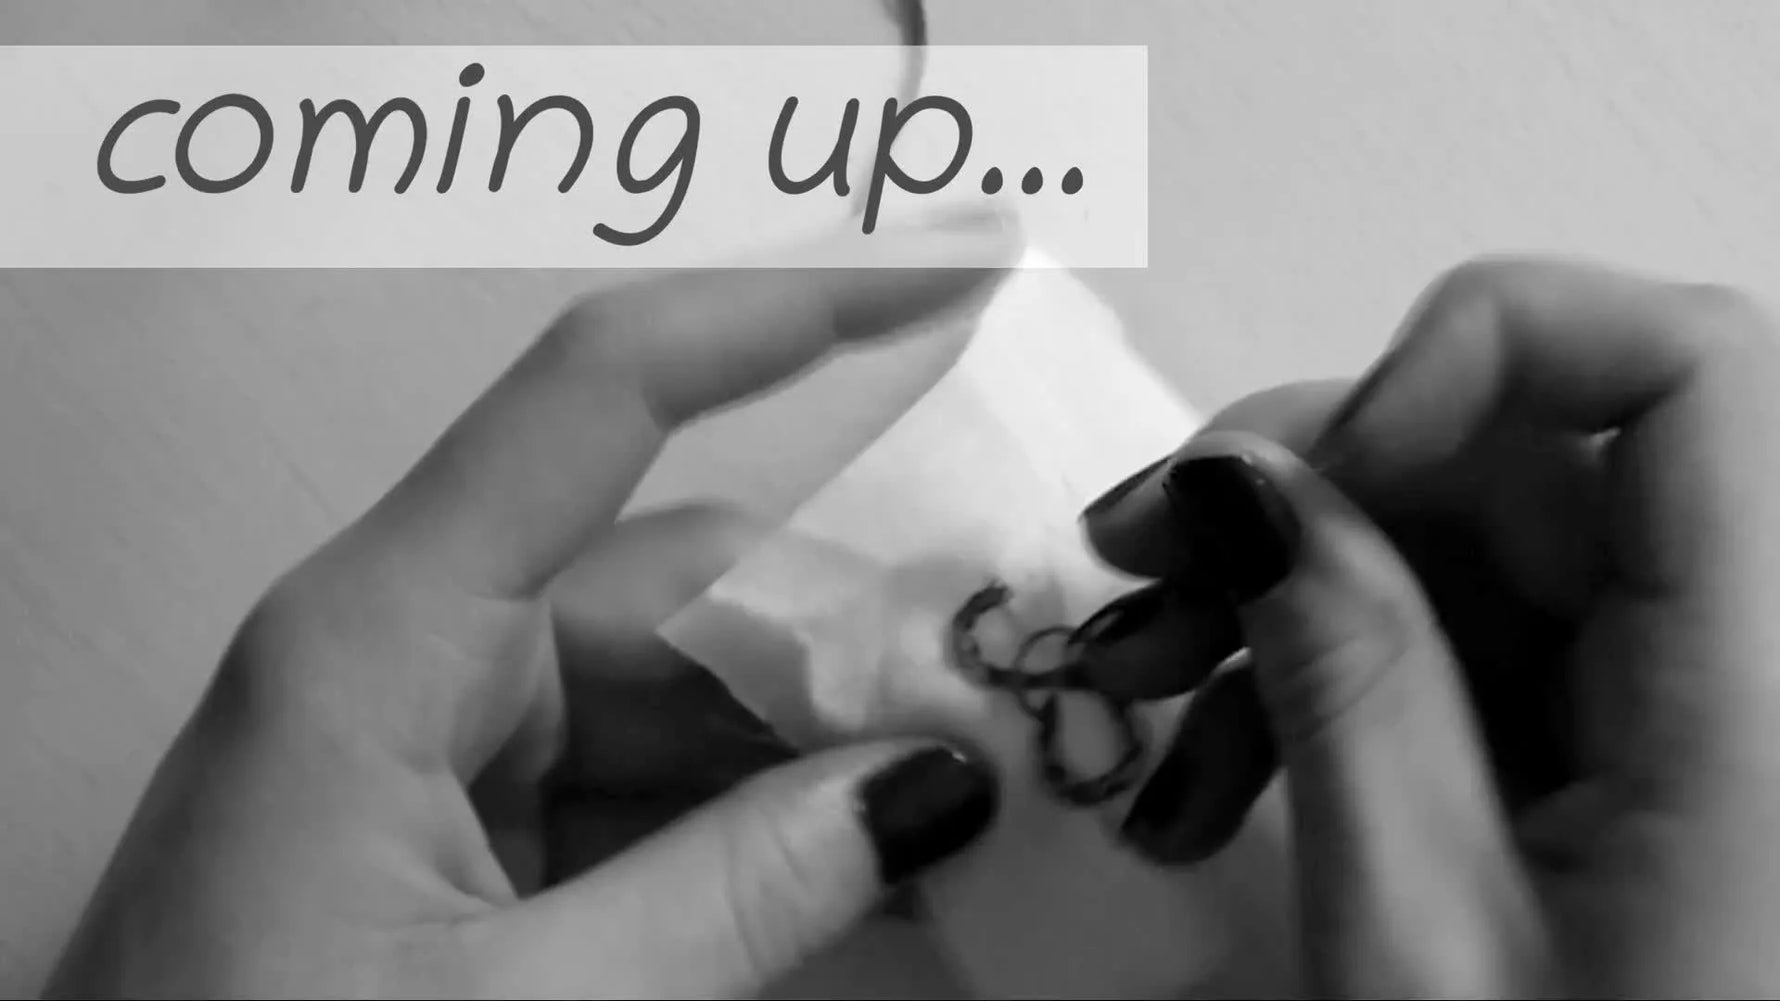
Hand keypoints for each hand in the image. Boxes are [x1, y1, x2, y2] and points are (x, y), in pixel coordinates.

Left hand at [43, 214, 1015, 998]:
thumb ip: (744, 895)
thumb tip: (933, 784)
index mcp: (386, 635)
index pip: (604, 394)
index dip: (789, 311)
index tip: (956, 273)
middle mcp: (414, 652)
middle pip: (676, 576)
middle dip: (850, 631)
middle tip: (1015, 693)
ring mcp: (440, 747)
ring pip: (676, 690)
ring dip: (818, 741)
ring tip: (971, 801)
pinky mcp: (459, 832)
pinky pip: (640, 785)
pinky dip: (753, 820)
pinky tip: (865, 865)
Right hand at [1079, 258, 1779, 996]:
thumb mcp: (1415, 937)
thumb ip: (1343, 679)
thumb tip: (1245, 485)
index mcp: (1768, 703)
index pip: (1697, 369)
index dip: (1491, 349)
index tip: (1316, 468)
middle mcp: (1757, 673)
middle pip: (1539, 455)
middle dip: (1311, 489)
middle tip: (1132, 566)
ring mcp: (1691, 715)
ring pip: (1482, 554)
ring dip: (1291, 601)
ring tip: (1144, 704)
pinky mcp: (1630, 758)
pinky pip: (1479, 652)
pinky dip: (1335, 684)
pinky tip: (1217, 782)